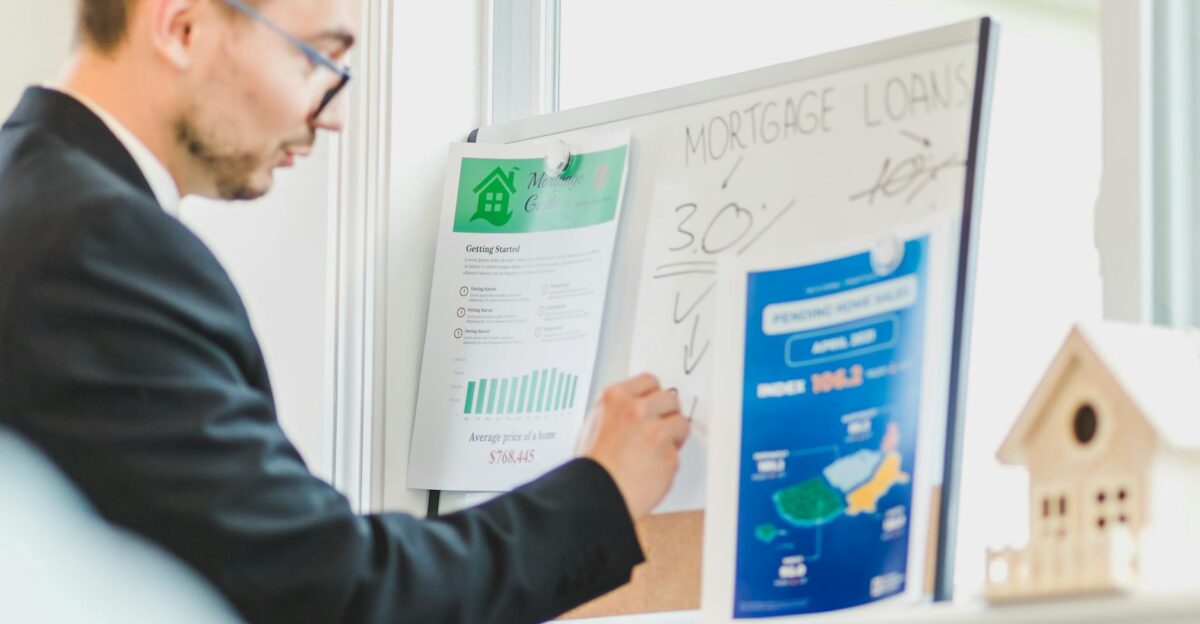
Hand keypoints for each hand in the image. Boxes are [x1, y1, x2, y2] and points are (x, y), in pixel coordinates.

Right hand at [579, 373, 689, 521]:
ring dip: (673, 435)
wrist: (594, 495)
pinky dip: (668, 460)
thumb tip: (639, 406)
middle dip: (667, 413)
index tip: (654, 403)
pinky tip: (651, 468)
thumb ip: (619, 410)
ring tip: (655, 450)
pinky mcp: (669, 456)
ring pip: (681, 423)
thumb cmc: (591, 466)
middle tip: (658, 428)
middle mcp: (637, 410)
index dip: (653, 395)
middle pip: (670, 399)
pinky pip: (677, 453)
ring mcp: (655, 432)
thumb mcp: (595, 423)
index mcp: (616, 398)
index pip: (649, 381)